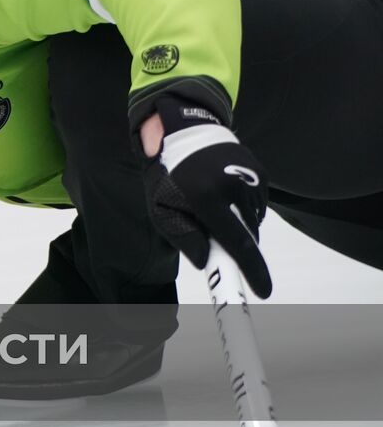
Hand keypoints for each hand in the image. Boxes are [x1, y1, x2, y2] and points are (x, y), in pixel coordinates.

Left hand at [141, 98, 271, 297]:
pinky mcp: (262, 171)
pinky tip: (225, 193)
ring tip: (215, 205)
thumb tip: (208, 264)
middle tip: (216, 235)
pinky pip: (258, 204)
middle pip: (247, 235)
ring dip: (238, 224)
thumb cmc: (169, 178)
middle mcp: (234, 186)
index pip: (236, 242)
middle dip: (236, 245)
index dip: (252, 271)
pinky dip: (244, 208)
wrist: (184, 135)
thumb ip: (184, 239)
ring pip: (254, 220)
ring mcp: (252, 176)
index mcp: (207, 197)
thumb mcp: (163, 210)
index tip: (263, 291)